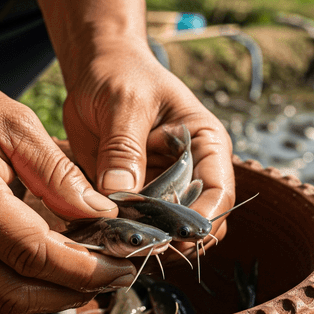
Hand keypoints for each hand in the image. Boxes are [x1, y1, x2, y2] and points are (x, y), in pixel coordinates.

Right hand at [0, 59, 135, 313]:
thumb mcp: (18, 124)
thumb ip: (59, 174)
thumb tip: (103, 215)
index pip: (31, 252)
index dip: (83, 268)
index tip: (123, 264)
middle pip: (11, 292)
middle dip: (69, 293)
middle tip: (114, 277)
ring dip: (47, 298)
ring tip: (90, 277)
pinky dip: (20, 288)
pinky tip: (53, 272)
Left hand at [62, 44, 235, 257]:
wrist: (95, 70)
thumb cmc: (120, 74)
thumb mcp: (124, 102)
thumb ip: (123, 148)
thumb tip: (120, 194)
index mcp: (206, 144)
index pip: (218, 192)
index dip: (200, 220)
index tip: (171, 236)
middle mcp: (191, 171)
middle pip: (196, 223)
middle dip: (171, 239)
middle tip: (137, 244)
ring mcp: (163, 188)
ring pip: (166, 232)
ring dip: (145, 241)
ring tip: (115, 241)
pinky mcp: (135, 197)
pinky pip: (134, 226)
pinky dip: (121, 235)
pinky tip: (100, 235)